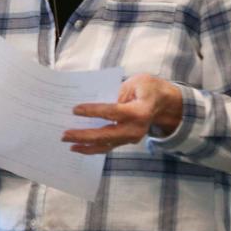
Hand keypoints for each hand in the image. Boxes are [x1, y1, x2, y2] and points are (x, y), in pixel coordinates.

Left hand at [61, 73, 182, 153]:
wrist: (165, 104)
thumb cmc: (148, 88)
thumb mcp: (136, 82)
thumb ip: (118, 91)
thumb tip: (94, 99)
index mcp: (139, 111)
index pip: (113, 112)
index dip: (93, 111)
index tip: (75, 110)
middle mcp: (135, 128)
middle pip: (106, 134)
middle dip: (84, 135)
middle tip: (65, 134)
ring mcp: (131, 137)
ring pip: (106, 145)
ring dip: (86, 146)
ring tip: (68, 143)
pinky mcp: (126, 140)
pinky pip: (108, 146)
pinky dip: (93, 148)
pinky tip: (79, 147)